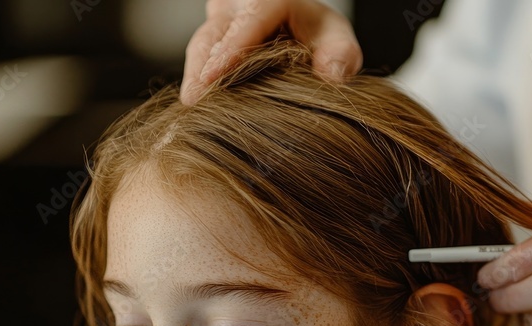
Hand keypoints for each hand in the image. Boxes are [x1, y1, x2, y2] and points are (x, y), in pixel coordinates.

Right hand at [181, 0, 362, 104]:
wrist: (303, 33)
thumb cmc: (318, 36)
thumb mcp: (335, 38)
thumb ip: (340, 54)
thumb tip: (332, 75)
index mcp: (269, 0)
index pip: (247, 21)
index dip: (230, 48)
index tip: (214, 74)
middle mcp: (239, 8)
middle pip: (213, 34)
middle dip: (201, 66)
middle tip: (193, 98)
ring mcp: (222, 25)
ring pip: (201, 47)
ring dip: (195, 77)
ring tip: (191, 106)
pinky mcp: (212, 44)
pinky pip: (200, 60)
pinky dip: (199, 83)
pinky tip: (198, 109)